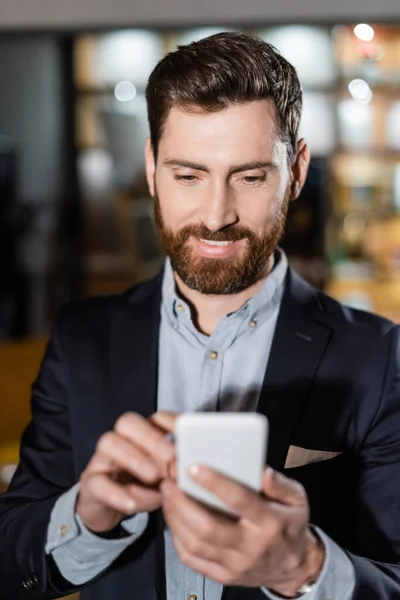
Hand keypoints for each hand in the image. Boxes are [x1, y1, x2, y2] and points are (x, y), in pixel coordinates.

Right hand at [76, 411, 176, 532]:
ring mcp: (102, 459)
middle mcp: (121, 440)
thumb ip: (174, 472)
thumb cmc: (141, 487)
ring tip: (153, 478)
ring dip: (133, 458)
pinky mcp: (90, 482)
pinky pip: (98, 482)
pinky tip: (133, 503)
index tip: (187, 434)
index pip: (154, 418)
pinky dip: (116, 493)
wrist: (108, 510)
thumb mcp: (163, 480)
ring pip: (108, 442)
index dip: (171, 422)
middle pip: (128, 422)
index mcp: (143, 435)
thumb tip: (187, 470)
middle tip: (170, 457)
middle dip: (151, 437)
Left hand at [161, 466, 324, 596]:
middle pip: (208, 528)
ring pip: (195, 544)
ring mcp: (235, 564)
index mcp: (269, 523)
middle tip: (170, 482)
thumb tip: (263, 471)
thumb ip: (280, 483)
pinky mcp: (223, 576)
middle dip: (182, 503)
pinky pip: (192, 559)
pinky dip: (176, 537)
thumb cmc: (290, 526)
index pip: (240, 501)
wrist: (294, 566)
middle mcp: (250, 546)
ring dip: (174, 518)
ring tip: (167, 495)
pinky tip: (173, 519)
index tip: (195, 467)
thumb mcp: (297, 499)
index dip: (215, 483)